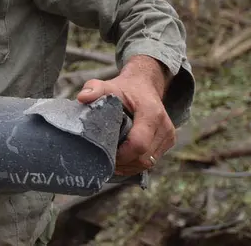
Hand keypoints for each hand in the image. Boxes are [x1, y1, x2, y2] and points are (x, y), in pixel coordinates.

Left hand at [76, 55, 175, 175]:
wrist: (144, 86)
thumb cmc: (124, 89)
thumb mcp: (107, 85)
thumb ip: (94, 89)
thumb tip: (82, 98)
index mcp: (151, 112)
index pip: (138, 144)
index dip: (121, 155)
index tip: (104, 152)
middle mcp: (164, 126)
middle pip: (143, 158)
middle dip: (123, 163)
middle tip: (104, 159)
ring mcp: (168, 135)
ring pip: (148, 163)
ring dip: (129, 165)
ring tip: (112, 160)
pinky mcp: (168, 142)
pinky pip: (152, 161)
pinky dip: (136, 163)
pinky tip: (122, 159)